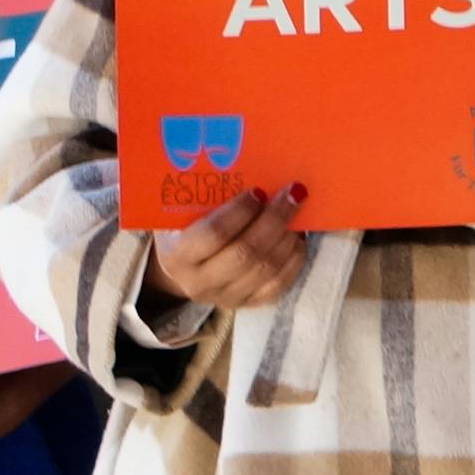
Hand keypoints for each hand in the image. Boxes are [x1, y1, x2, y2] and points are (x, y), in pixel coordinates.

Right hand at [144, 182, 306, 312]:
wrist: (185, 270)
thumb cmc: (185, 231)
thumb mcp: (182, 215)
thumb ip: (203, 199)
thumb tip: (247, 170)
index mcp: (177, 257)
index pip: (213, 235)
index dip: (240, 212)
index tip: (259, 191)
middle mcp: (199, 283)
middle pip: (245, 253)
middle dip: (273, 220)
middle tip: (292, 194)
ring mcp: (225, 297)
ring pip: (266, 269)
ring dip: (287, 237)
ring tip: (297, 211)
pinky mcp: (248, 304)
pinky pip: (278, 285)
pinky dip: (293, 259)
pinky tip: (297, 238)